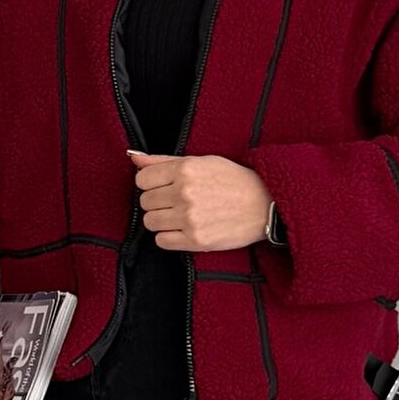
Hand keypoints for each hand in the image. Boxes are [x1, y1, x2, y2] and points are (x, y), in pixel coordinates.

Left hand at [126, 147, 273, 249]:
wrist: (264, 204)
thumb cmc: (233, 181)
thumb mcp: (200, 161)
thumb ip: (164, 160)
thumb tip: (134, 157)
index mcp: (185, 169)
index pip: (142, 179)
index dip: (150, 184)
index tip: (162, 187)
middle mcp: (185, 193)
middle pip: (145, 202)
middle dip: (157, 202)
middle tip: (174, 203)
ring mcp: (190, 218)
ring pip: (151, 222)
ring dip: (161, 221)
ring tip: (179, 217)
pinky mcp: (196, 240)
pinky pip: (162, 242)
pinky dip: (169, 237)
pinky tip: (183, 230)